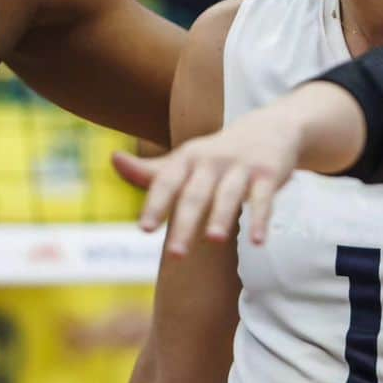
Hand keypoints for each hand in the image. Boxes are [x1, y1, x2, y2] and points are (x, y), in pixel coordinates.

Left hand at [112, 105, 303, 256]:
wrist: (269, 127)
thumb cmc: (216, 154)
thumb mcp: (184, 160)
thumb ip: (150, 170)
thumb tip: (113, 160)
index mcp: (187, 158)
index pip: (166, 182)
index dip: (155, 205)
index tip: (145, 230)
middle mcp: (211, 161)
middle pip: (195, 194)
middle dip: (185, 223)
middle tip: (175, 255)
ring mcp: (240, 167)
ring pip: (228, 194)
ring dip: (221, 216)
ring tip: (213, 240)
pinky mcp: (267, 174)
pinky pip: (263, 199)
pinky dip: (260, 219)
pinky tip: (257, 241)